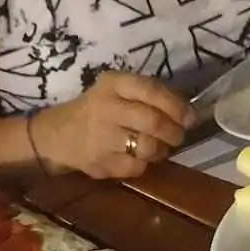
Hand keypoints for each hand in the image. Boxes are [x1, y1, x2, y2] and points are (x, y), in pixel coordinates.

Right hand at [34, 72, 193, 179]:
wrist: (59, 135)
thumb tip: (189, 114)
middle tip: (178, 136)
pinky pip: (136, 167)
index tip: (190, 118)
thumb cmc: (99, 110)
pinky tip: (138, 158)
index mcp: (114, 83)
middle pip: (153, 121)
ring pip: (147, 147)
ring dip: (161, 150)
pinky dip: (144, 164)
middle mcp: (106, 107)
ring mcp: (101, 137)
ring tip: (159, 147)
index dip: (177, 106)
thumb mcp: (119, 91)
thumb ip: (150, 96)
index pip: (152, 91)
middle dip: (174, 132)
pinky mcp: (100, 162)